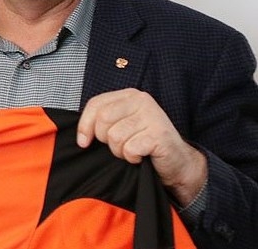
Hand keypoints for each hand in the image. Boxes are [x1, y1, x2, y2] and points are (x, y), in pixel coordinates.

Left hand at [77, 88, 206, 205]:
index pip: (95, 104)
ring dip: (120, 151)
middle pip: (102, 120)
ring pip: (115, 136)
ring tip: (133, 151)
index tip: (83, 142)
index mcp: (129, 95)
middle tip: (120, 147)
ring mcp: (152, 116)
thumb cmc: (145, 144)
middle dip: (105, 140)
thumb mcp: (121, 126)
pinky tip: (142, 157)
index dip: (84, 125)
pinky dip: (132, 158)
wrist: (178, 163)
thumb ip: (102, 122)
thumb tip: (80, 137)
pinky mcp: (159, 134)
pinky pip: (129, 149)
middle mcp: (141, 100)